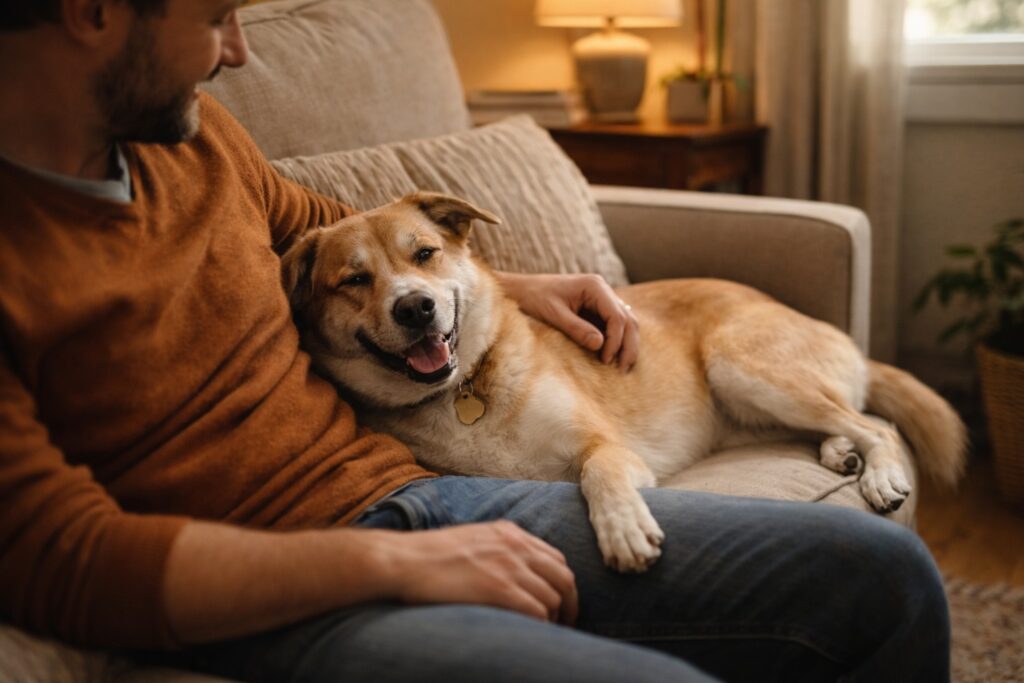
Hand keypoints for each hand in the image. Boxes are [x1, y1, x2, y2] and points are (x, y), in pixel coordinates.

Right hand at [380, 521, 577, 624]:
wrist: (405, 560)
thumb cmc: (429, 555)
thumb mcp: (472, 539)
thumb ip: (497, 549)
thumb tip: (511, 572)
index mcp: (510, 532)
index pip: (555, 558)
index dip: (561, 583)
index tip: (559, 602)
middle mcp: (516, 545)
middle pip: (563, 577)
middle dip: (570, 603)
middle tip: (566, 624)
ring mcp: (509, 566)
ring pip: (554, 597)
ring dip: (555, 619)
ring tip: (546, 635)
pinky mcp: (500, 589)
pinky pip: (538, 611)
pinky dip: (542, 626)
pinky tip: (532, 635)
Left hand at [496, 272, 638, 370]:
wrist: (519, 290)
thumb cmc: (533, 298)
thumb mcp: (553, 314)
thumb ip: (577, 329)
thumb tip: (600, 345)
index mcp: (594, 286)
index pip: (617, 316)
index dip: (615, 340)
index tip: (605, 360)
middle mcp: (602, 290)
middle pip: (628, 319)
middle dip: (628, 345)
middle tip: (623, 369)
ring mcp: (601, 299)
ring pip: (625, 323)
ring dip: (626, 344)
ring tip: (623, 367)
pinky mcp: (595, 309)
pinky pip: (613, 326)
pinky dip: (617, 341)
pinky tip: (614, 358)